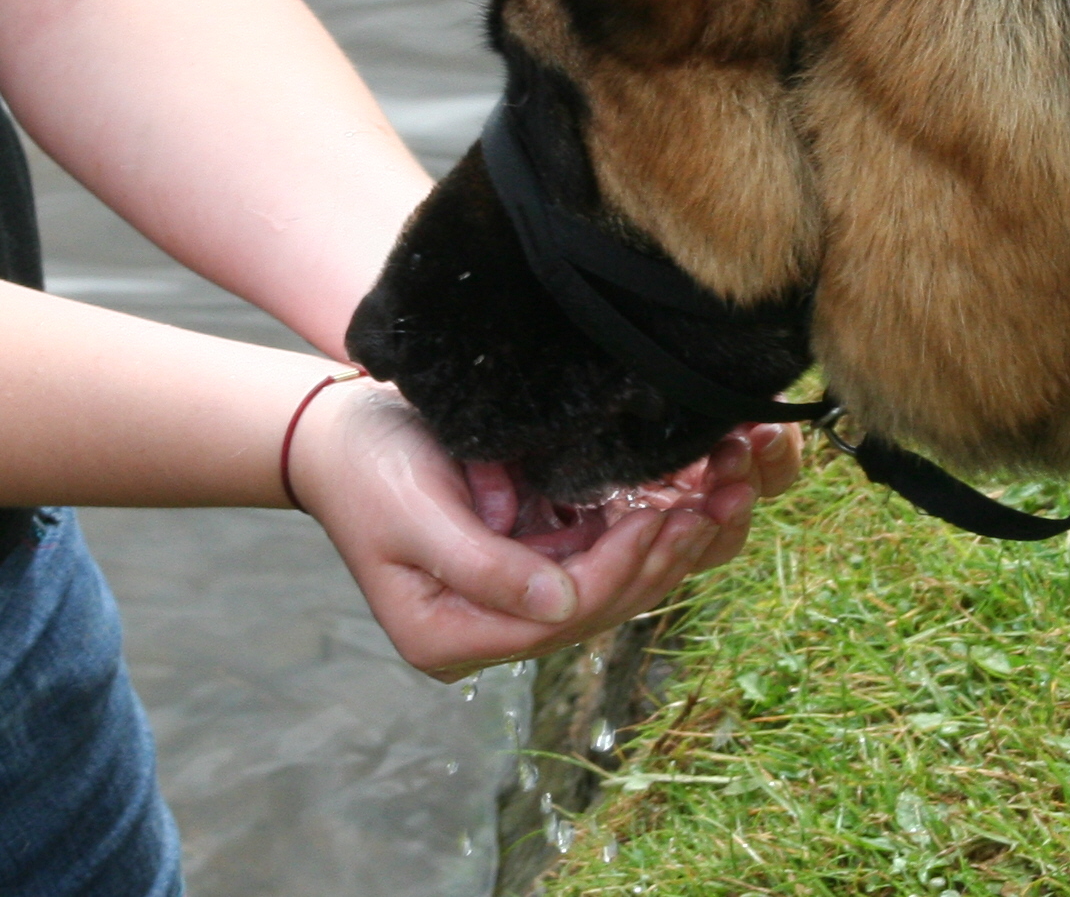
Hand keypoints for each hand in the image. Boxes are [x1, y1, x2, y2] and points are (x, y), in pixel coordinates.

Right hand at [288, 379, 801, 679]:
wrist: (342, 434)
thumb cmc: (370, 468)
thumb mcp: (417, 515)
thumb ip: (482, 566)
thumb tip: (559, 604)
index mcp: (452, 637)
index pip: (560, 616)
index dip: (619, 570)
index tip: (663, 517)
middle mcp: (490, 627)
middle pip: (596, 608)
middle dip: (663, 559)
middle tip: (723, 506)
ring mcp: (512, 595)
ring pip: (610, 584)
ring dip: (670, 545)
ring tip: (727, 499)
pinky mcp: (529, 557)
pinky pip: (602, 553)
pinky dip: (645, 527)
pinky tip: (689, 496)